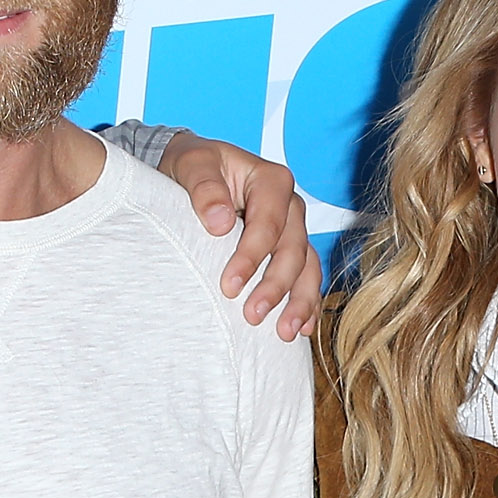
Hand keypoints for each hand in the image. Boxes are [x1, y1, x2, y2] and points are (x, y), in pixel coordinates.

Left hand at [155, 130, 319, 338]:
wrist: (195, 173)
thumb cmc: (194, 166)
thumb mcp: (191, 165)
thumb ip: (204, 187)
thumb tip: (221, 221)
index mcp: (271, 180)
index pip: (268, 223)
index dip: (251, 257)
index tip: (229, 286)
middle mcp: (290, 205)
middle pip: (292, 249)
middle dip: (275, 286)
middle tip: (252, 315)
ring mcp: (293, 229)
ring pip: (306, 267)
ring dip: (299, 301)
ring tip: (285, 332)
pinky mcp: (288, 249)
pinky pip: (305, 276)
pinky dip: (306, 302)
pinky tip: (302, 327)